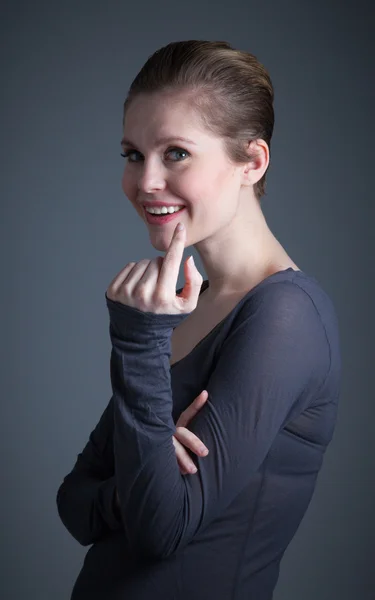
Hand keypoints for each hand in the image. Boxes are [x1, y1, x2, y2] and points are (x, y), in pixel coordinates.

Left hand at [106, 222, 202, 314]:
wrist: (139, 337)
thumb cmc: (166, 317)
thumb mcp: (187, 305)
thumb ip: (194, 282)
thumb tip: (188, 259)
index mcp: (162, 295)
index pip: (171, 261)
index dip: (177, 242)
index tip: (180, 228)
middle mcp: (142, 293)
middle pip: (156, 261)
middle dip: (161, 267)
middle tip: (161, 284)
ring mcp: (126, 292)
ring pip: (142, 262)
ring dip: (148, 269)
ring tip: (149, 286)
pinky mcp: (113, 290)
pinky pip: (129, 266)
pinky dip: (135, 272)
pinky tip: (138, 286)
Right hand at [115, 389, 208, 507]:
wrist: (139, 458)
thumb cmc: (166, 446)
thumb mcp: (177, 436)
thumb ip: (187, 428)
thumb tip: (204, 399)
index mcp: (173, 425)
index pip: (186, 414)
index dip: (196, 405)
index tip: (205, 393)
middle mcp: (166, 432)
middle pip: (181, 433)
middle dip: (193, 442)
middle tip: (205, 452)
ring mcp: (160, 444)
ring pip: (172, 450)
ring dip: (183, 460)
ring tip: (193, 471)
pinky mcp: (154, 455)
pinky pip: (166, 462)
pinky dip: (175, 468)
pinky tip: (181, 474)